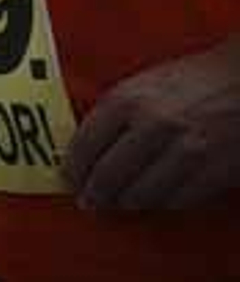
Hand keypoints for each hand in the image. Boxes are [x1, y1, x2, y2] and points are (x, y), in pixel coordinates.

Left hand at [64, 36, 239, 210]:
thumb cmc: (195, 78)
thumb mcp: (143, 83)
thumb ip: (114, 112)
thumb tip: (85, 143)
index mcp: (128, 100)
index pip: (84, 146)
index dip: (73, 168)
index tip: (69, 177)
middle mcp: (152, 126)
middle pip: (108, 176)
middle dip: (94, 193)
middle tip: (89, 200)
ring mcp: (184, 152)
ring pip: (140, 194)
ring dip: (125, 202)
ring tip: (118, 202)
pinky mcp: (212, 172)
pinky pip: (175, 200)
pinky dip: (160, 203)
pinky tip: (152, 199)